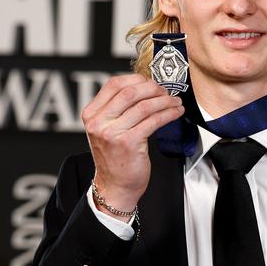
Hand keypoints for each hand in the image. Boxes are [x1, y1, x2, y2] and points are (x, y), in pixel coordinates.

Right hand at [81, 74, 183, 219]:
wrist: (115, 186)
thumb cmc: (115, 157)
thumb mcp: (106, 129)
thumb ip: (117, 109)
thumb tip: (144, 87)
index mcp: (91, 114)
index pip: (114, 84)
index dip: (136, 79)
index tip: (151, 83)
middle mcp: (98, 122)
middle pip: (130, 92)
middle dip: (153, 89)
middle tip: (166, 92)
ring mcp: (112, 133)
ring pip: (144, 106)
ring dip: (165, 101)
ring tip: (175, 102)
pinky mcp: (129, 143)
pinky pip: (153, 121)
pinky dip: (168, 114)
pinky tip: (175, 112)